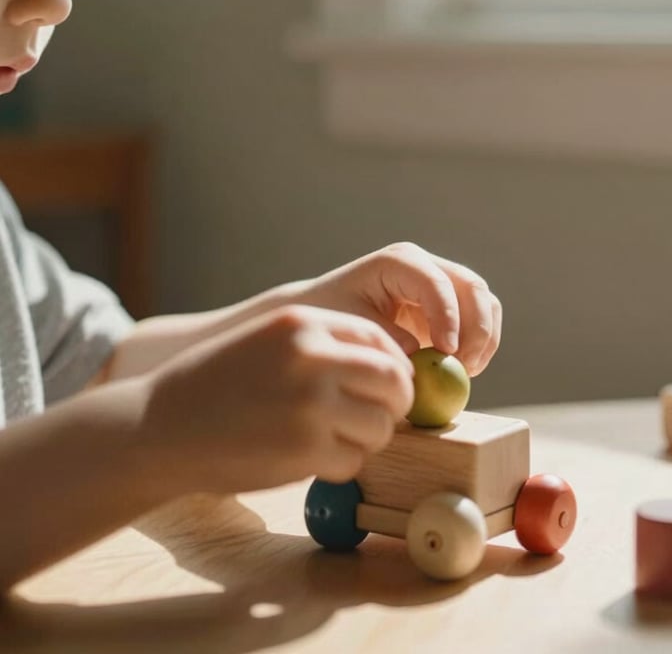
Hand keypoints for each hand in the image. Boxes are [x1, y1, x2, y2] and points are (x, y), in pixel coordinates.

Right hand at [141, 305, 414, 494]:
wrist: (160, 427)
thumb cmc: (215, 385)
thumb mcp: (268, 341)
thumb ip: (322, 346)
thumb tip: (392, 368)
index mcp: (302, 323)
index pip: (379, 338)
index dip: (392, 365)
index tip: (385, 386)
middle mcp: (312, 357)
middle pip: (394, 380)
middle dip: (393, 404)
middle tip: (376, 419)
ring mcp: (310, 403)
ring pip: (380, 425)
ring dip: (366, 439)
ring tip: (333, 440)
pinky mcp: (304, 449)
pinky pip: (353, 460)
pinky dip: (341, 465)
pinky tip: (310, 459)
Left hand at [291, 243, 501, 376]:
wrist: (328, 308)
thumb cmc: (333, 313)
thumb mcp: (352, 323)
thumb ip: (386, 336)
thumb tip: (419, 352)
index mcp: (399, 262)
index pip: (436, 283)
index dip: (448, 317)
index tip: (448, 353)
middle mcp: (426, 265)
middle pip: (471, 286)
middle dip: (477, 328)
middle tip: (466, 367)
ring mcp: (442, 281)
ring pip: (484, 301)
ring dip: (485, 337)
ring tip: (467, 371)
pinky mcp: (449, 303)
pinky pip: (480, 318)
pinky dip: (481, 343)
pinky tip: (465, 368)